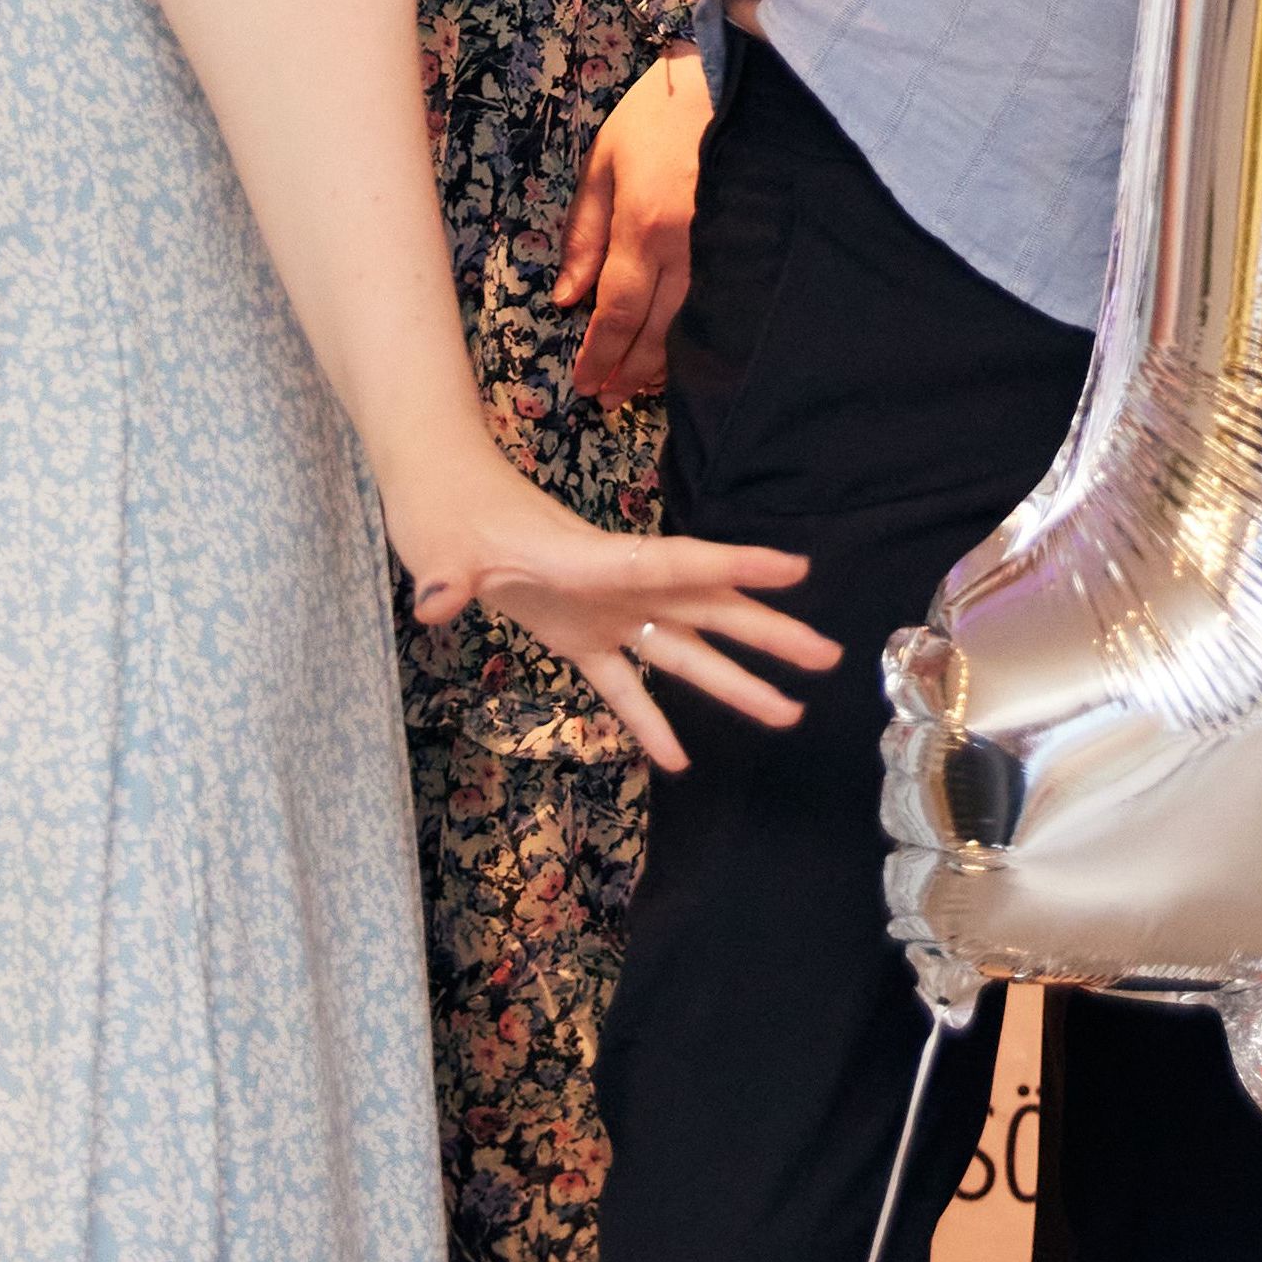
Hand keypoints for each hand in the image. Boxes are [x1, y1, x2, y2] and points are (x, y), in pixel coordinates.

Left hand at [403, 464, 835, 772]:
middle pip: (705, 611)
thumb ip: (446, 576)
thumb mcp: (442, 546)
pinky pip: (625, 685)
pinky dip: (650, 722)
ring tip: (787, 713)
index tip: (796, 569)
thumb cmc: (447, 513)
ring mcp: (603, 614)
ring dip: (733, 682)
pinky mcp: (578, 639)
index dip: (734, 566)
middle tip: (827, 657)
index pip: (676, 563)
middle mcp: (616, 588)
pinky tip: (678, 761)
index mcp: (595, 561)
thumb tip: (434, 601)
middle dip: (766, 634)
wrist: (443, 500)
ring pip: (682, 652)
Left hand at [558, 44, 709, 401]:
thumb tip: (567, 298)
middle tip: (605, 399)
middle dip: (627, 371)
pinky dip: (699, 335)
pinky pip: (720, 305)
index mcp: (643, 226)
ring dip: (662, 363)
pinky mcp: (749, 245)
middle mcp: (686, 247)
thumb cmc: (658, 115)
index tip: (583, 384)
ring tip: (638, 386)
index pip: (616, 311)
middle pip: (654, 330)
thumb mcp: (604, 162)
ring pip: (691, 325)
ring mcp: (724, 249)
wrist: (735, 79)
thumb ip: (584, 232)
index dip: (599, 355)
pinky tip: (687, 352)